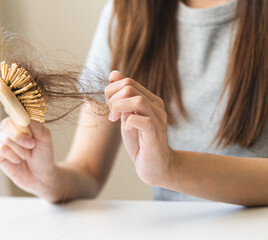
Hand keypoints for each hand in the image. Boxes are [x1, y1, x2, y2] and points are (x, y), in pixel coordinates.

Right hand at [0, 118, 55, 196]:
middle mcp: (10, 129)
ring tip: (27, 156)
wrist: (41, 176)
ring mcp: (1, 140)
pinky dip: (12, 155)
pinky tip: (18, 160)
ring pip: (5, 138)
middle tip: (32, 145)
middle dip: (20, 136)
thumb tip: (24, 116)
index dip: (19, 118)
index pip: (15, 112)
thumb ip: (36, 126)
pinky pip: (0, 148)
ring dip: (20, 149)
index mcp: (21, 122)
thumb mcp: (45, 139)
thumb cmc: (43, 155)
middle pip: (6, 124)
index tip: (27, 125)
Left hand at [105, 71, 173, 186]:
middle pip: (130, 87)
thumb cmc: (140, 142)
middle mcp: (156, 106)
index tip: (110, 109)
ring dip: (119, 108)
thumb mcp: (126, 117)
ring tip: (115, 120)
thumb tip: (113, 74)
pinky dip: (129, 122)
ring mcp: (158, 119)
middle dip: (113, 99)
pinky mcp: (156, 134)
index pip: (128, 81)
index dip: (112, 92)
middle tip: (111, 115)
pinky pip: (143, 121)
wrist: (155, 167)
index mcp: (150, 99)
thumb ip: (121, 98)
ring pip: (138, 100)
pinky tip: (126, 128)